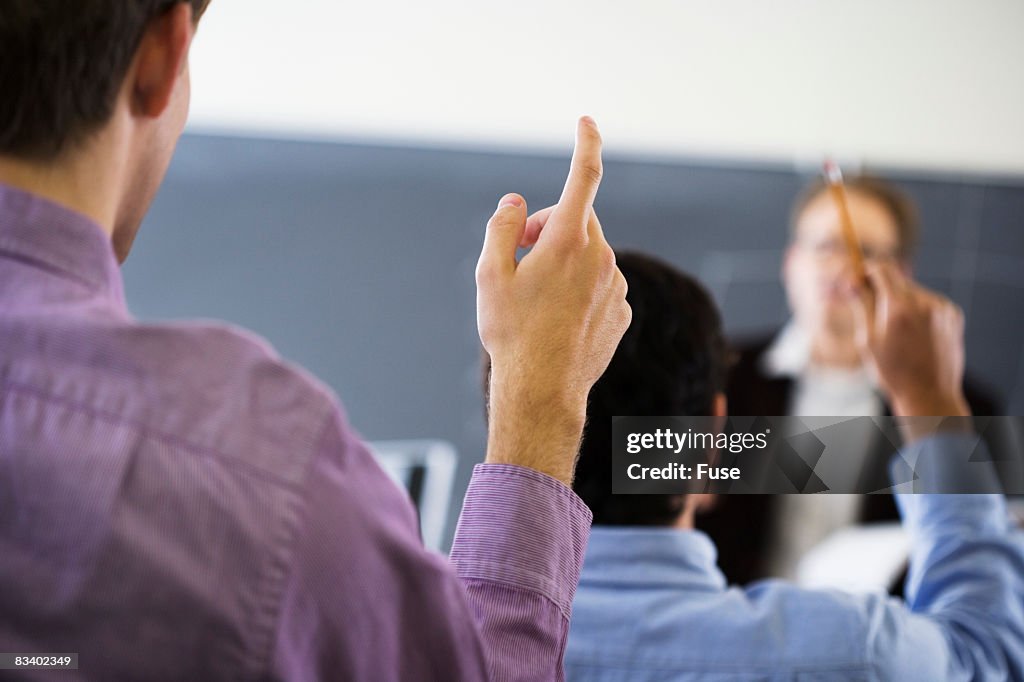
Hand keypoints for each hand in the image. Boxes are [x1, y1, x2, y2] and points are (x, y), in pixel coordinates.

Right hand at [475, 117, 630, 483]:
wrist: (543, 390)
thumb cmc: (511, 333)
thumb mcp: (490, 274)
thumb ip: (503, 227)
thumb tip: (517, 202)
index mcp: (568, 241)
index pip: (584, 177)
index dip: (585, 144)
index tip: (586, 122)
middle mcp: (600, 258)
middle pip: (577, 219)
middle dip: (548, 226)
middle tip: (520, 254)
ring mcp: (615, 286)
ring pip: (589, 254)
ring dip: (564, 261)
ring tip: (536, 299)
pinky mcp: (621, 311)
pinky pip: (600, 284)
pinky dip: (580, 289)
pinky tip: (558, 319)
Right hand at [851, 263, 970, 437]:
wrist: (930, 394)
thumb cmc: (893, 371)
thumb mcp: (868, 340)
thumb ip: (862, 305)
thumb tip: (850, 281)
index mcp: (899, 308)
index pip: (882, 270)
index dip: (867, 270)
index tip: (858, 278)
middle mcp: (924, 302)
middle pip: (898, 279)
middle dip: (882, 288)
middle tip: (870, 308)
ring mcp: (942, 308)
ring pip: (913, 291)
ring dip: (901, 300)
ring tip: (896, 330)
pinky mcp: (953, 314)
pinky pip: (929, 302)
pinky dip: (918, 309)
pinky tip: (915, 333)